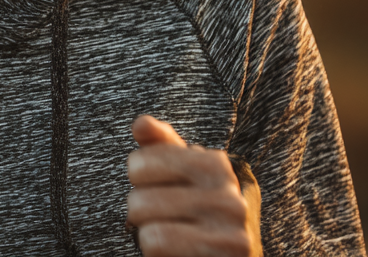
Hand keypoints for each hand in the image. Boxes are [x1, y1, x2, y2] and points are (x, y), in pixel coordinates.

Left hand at [127, 115, 260, 256]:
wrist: (230, 252)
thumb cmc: (198, 208)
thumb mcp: (182, 171)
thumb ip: (160, 145)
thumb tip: (141, 124)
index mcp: (215, 165)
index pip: (138, 163)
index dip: (139, 181)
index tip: (160, 188)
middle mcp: (228, 198)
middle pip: (138, 200)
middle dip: (142, 214)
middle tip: (166, 218)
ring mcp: (230, 234)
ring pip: (147, 230)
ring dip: (149, 235)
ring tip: (173, 234)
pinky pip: (158, 247)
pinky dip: (156, 253)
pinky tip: (178, 252)